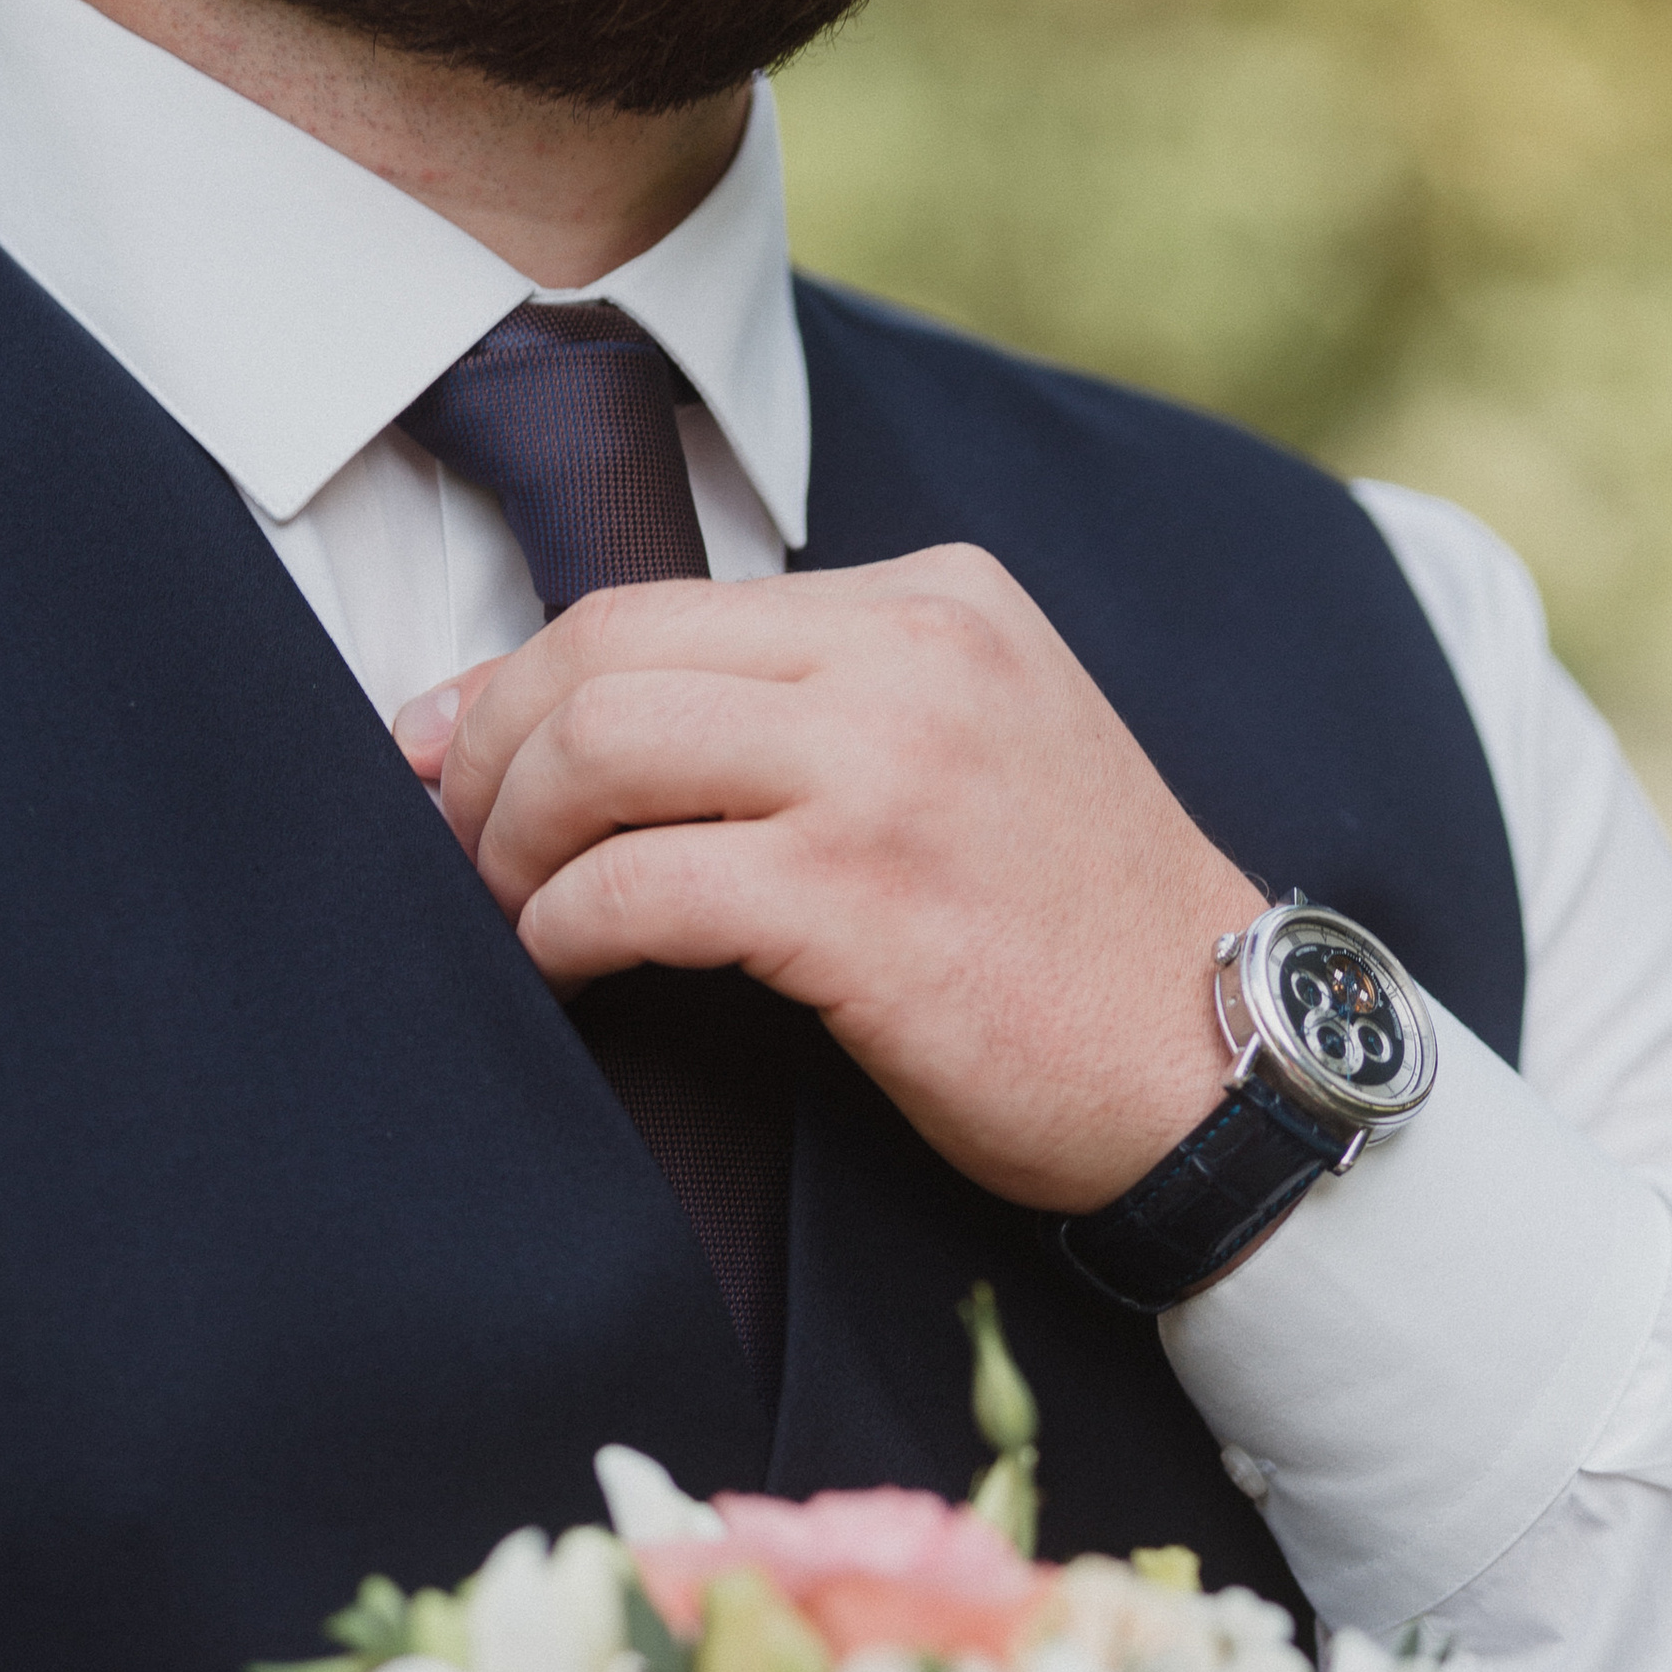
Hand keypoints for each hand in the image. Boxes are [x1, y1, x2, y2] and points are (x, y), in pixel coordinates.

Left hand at [393, 548, 1260, 1211]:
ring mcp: (889, 769)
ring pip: (602, 745)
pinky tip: (565, 970)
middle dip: (490, 752)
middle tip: (455, 845)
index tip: (453, 754)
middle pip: (605, 649)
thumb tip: (598, 724)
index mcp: (935, 600)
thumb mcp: (975, 762)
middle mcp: (911, 653)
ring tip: (506, 916)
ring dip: (512, 841)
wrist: (1217, 1072)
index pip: (666, 602)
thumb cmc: (1080, 952)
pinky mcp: (863, 896)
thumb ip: (827, 716)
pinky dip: (565, 928)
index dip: (523, 679)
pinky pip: (640, 883)